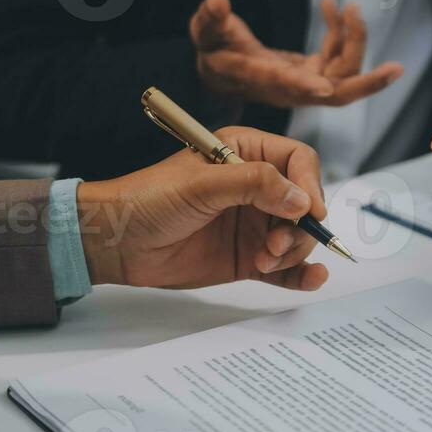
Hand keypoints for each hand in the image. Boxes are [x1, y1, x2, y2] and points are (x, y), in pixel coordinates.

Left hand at [78, 127, 328, 291]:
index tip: (309, 210)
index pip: (299, 161)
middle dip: (299, 226)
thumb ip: (253, 184)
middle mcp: (255, 187)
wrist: (118, 242)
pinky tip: (313, 279)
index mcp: (246, 153)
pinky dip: (301, 274)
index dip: (310, 184)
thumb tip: (300, 199)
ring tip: (264, 260)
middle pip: (304, 203)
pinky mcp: (248, 257)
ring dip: (292, 251)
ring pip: (297, 237)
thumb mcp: (202, 183)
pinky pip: (284, 267)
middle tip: (276, 244)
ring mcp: (253, 224)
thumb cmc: (149, 199)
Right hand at [191, 0, 402, 107]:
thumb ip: (209, 18)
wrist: (222, 72)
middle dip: (366, 84)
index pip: (288, 86)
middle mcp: (290, 87)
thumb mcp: (204, 34)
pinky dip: (341, 31)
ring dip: (354, 39)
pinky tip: (332, 5)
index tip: (325, 88)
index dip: (307, 87)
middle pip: (336, 95)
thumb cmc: (212, 51)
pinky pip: (337, 55)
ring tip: (348, 6)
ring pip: (343, 71)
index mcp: (263, 79)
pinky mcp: (312, 73)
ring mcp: (305, 82)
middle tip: (395, 69)